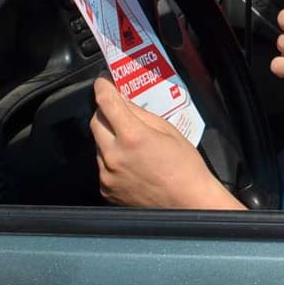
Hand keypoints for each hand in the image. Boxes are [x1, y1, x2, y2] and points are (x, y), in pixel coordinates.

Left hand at [89, 76, 240, 209]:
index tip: (102, 81)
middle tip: (117, 109)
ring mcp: (107, 175)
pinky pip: (102, 166)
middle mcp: (114, 156)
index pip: (106, 102)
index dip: (102, 87)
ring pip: (98, 144)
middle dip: (104, 112)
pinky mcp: (106, 190)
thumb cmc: (185, 167)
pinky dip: (111, 159)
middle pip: (95, 122)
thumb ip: (141, 114)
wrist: (188, 203)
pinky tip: (130, 163)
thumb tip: (122, 100)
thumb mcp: (168, 130)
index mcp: (132, 136)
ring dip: (108, 137)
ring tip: (130, 142)